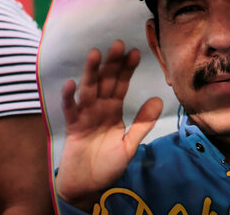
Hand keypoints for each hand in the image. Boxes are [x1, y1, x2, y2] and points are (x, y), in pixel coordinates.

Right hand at [55, 40, 162, 210]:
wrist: (88, 186)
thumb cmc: (108, 166)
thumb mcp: (129, 145)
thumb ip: (142, 123)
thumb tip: (159, 99)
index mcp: (113, 110)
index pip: (121, 84)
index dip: (127, 69)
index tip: (135, 51)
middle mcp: (99, 108)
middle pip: (106, 81)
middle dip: (112, 63)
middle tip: (118, 43)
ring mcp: (85, 115)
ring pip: (88, 89)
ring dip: (91, 72)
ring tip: (96, 54)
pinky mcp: (72, 127)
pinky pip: (71, 110)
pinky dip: (70, 97)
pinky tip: (71, 83)